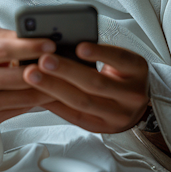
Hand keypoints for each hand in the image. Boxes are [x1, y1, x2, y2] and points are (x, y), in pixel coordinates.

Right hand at [0, 28, 56, 126]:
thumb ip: (6, 37)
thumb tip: (34, 35)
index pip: (4, 50)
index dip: (29, 47)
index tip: (49, 44)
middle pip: (17, 77)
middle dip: (44, 70)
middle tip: (64, 62)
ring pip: (23, 97)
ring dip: (47, 88)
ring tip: (64, 79)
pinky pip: (21, 110)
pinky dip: (38, 101)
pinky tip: (50, 93)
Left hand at [23, 42, 148, 133]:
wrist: (135, 105)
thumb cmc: (121, 74)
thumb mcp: (119, 60)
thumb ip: (97, 52)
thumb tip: (60, 44)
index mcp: (137, 70)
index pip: (120, 59)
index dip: (100, 53)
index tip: (79, 47)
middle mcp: (132, 94)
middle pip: (96, 83)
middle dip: (66, 70)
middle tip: (43, 59)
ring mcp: (118, 115)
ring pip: (82, 102)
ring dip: (54, 87)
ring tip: (33, 75)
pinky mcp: (102, 128)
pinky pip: (75, 116)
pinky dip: (55, 104)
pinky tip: (38, 93)